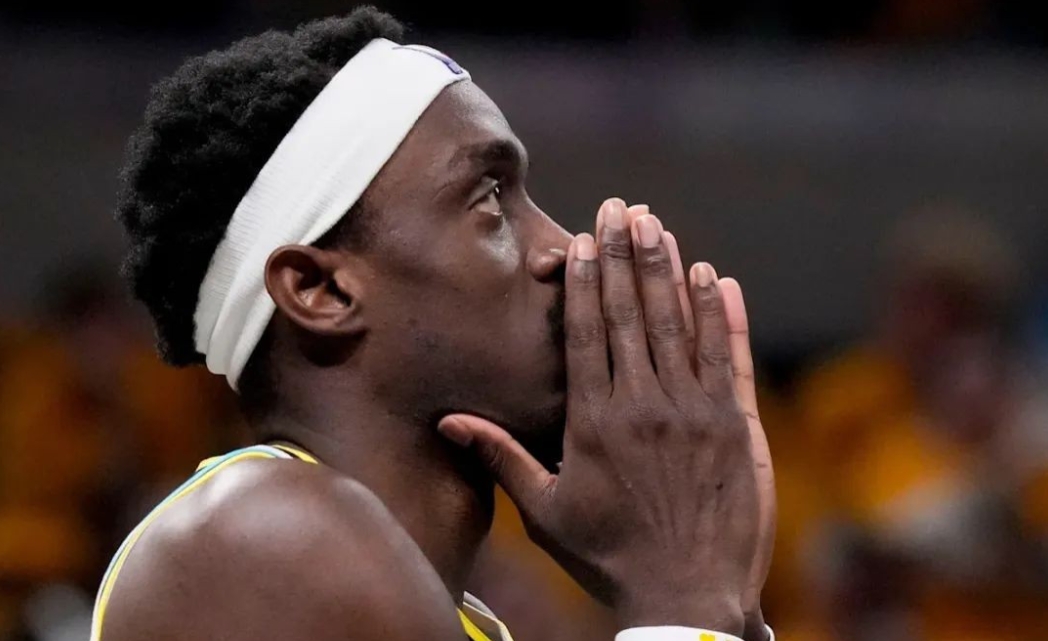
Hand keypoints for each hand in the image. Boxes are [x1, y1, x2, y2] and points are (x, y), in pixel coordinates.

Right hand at [439, 198, 762, 634]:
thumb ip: (501, 456)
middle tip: (623, 206)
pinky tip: (716, 277)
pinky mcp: (736, 425)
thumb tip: (450, 421)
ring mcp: (694, 412)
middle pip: (631, 314)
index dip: (586, 281)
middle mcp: (644, 405)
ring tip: (659, 225)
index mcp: (594, 421)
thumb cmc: (609, 555)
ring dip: (669, 270)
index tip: (585, 238)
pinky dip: (723, 315)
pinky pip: (728, 356)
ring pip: (680, 324)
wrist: (687, 597)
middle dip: (625, 255)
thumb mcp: (545, 510)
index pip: (586, 333)